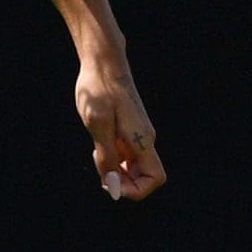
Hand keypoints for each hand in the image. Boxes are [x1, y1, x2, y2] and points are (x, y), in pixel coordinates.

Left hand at [76, 56, 164, 201]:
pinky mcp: (128, 129)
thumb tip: (112, 184)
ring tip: (97, 152)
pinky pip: (124, 154)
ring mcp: (137, 134)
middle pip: (143, 176)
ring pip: (132, 166)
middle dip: (122, 181)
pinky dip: (111, 157)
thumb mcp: (98, 124)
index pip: (155, 178)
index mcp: (143, 139)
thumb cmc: (100, 89)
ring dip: (114, 169)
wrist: (103, 62)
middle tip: (100, 166)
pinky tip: (98, 142)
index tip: (111, 181)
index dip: (135, 189)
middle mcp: (145, 139)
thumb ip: (106, 156)